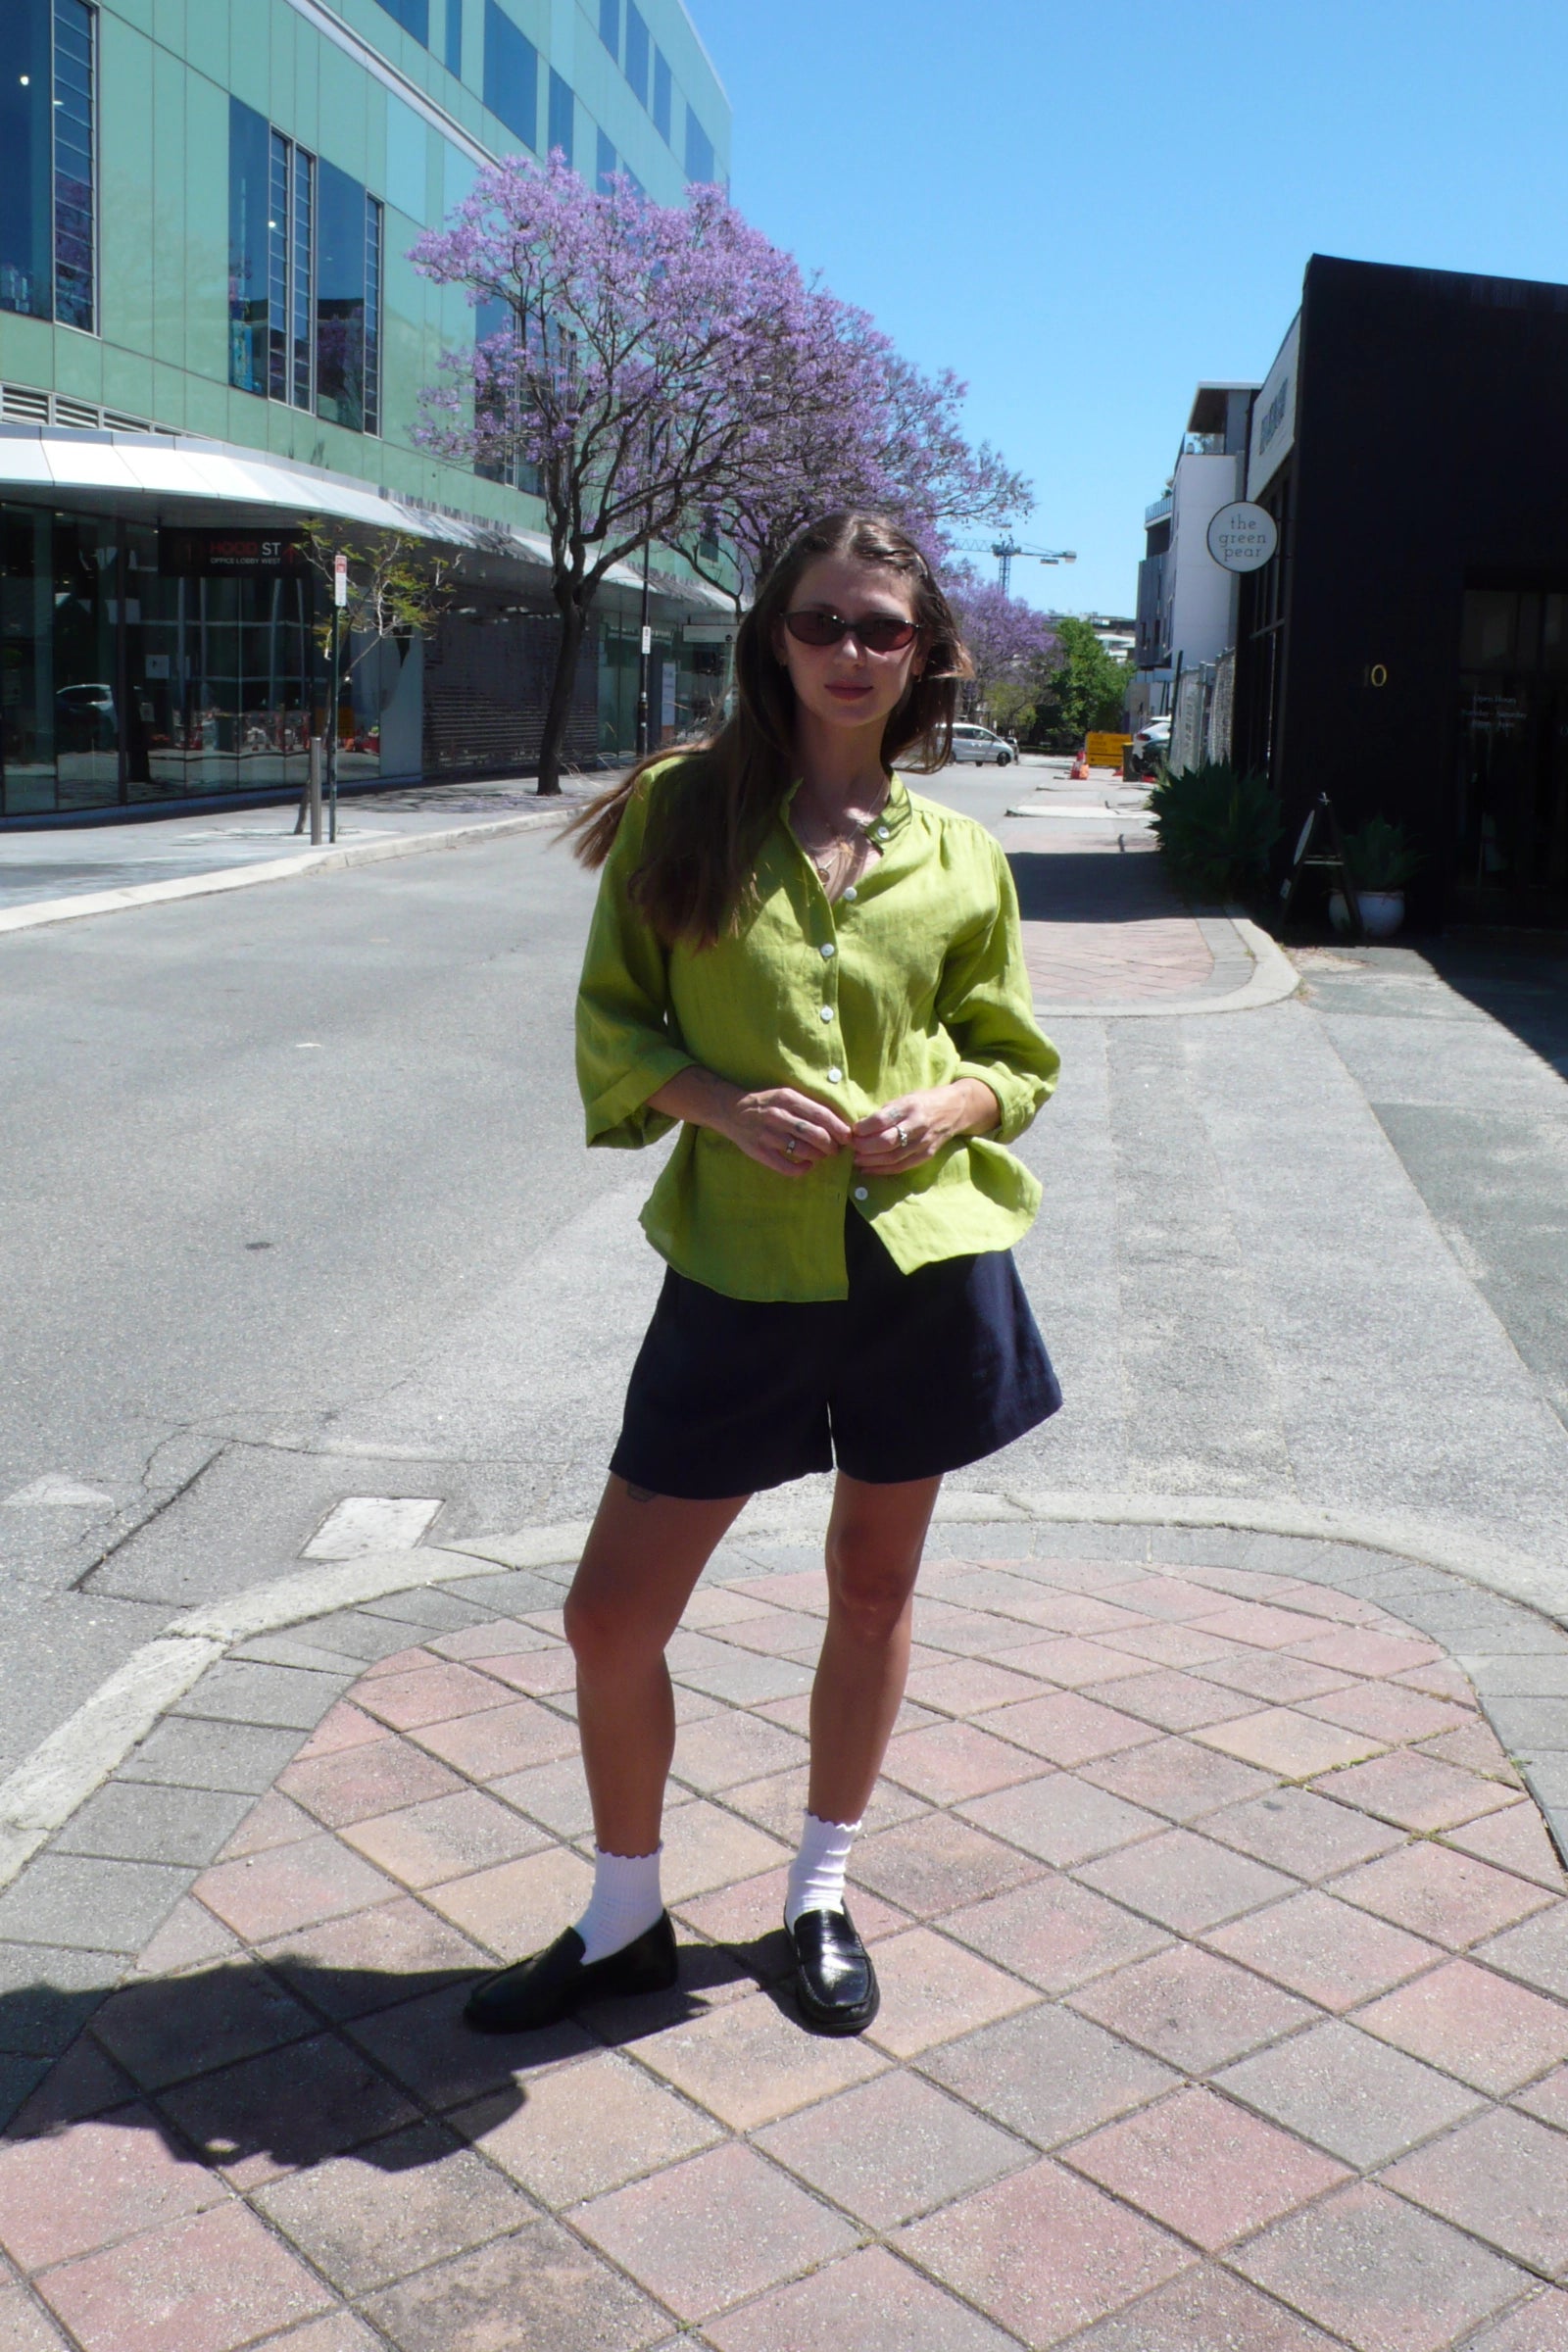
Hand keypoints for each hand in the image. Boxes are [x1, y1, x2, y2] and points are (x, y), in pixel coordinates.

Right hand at [721, 1084, 853, 1178]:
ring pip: (803, 1151)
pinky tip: (808, 1165)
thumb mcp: (786, 1095)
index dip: (839, 1128)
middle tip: (835, 1149)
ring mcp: (767, 1135)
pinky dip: (802, 1168)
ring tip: (822, 1156)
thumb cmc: (766, 1104)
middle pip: (815, 1135)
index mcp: (788, 1098)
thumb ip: (808, 1107)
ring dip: (819, 1156)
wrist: (731, 1110)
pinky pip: (787, 1167)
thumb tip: (838, 1123)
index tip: (848, 1137)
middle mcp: (778, 1115)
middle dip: (831, 1145)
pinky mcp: (759, 1152)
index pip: (821, 1115)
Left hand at [851, 1080, 999, 1172]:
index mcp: (910, 1106)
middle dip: (864, 1146)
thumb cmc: (925, 1101)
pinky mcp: (927, 1154)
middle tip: (852, 1146)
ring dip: (870, 1161)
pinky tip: (868, 1170)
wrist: (957, 1108)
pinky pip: (902, 1166)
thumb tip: (861, 1127)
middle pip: (886, 1141)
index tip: (853, 1130)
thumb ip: (887, 1112)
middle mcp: (917, 1125)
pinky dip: (883, 1170)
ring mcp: (923, 1142)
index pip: (882, 1120)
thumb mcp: (905, 1098)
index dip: (864, 1128)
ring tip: (856, 1159)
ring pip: (892, 1157)